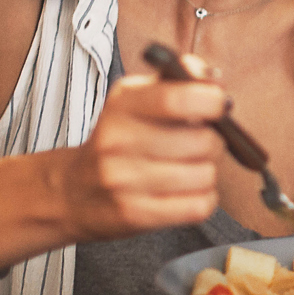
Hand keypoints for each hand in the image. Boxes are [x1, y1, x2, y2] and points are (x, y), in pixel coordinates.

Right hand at [56, 74, 227, 241]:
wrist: (74, 191)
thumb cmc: (119, 139)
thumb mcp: (138, 98)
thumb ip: (179, 79)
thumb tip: (215, 80)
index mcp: (122, 106)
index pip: (175, 99)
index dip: (211, 101)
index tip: (220, 105)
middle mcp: (117, 142)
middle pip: (201, 141)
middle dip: (214, 141)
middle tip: (201, 142)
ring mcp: (123, 182)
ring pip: (204, 175)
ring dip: (207, 172)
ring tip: (190, 168)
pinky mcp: (134, 215)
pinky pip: (198, 206)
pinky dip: (203, 199)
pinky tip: (186, 191)